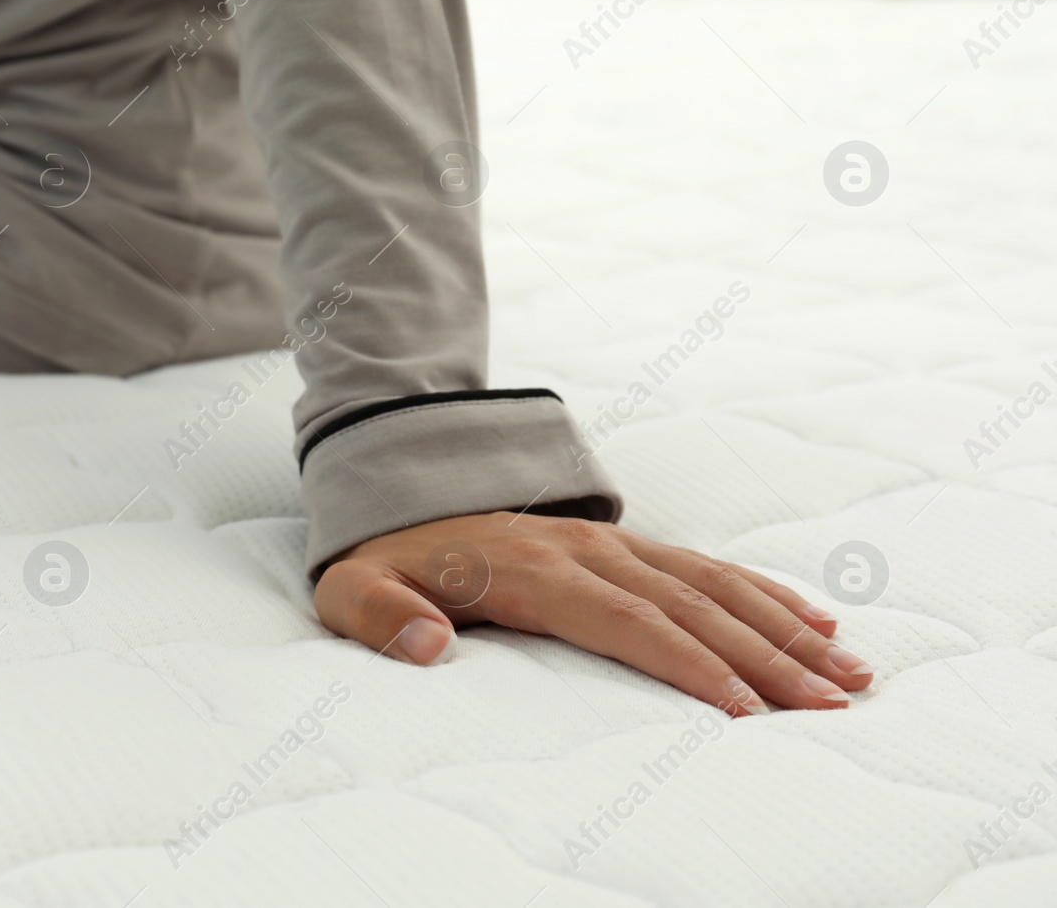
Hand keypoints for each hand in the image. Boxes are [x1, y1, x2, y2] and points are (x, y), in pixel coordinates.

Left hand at [314, 511, 872, 715]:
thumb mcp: (353, 587)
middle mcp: (584, 550)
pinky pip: (704, 565)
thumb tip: (430, 643)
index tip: (742, 711)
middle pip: (689, 605)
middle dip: (766, 657)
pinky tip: (814, 617)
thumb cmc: (382, 558)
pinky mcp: (622, 543)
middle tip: (832, 706)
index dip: (686, 664)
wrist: (398, 492)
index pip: (623, 621)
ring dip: (784, 626)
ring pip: (712, 582)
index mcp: (528, 569)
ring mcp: (609, 542)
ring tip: (851, 671)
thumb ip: (382, 617)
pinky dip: (764, 591)